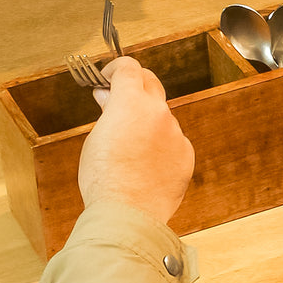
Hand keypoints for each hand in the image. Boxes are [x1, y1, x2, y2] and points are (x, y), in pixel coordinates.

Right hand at [78, 57, 194, 225]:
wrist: (127, 214)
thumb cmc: (104, 180)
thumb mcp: (95, 139)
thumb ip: (107, 113)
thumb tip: (109, 98)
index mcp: (131, 103)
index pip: (128, 68)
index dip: (116, 69)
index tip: (109, 78)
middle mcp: (159, 113)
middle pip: (151, 82)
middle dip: (135, 85)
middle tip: (120, 98)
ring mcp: (176, 134)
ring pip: (162, 116)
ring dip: (148, 121)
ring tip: (130, 147)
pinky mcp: (186, 155)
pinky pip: (174, 141)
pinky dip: (162, 145)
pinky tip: (146, 165)